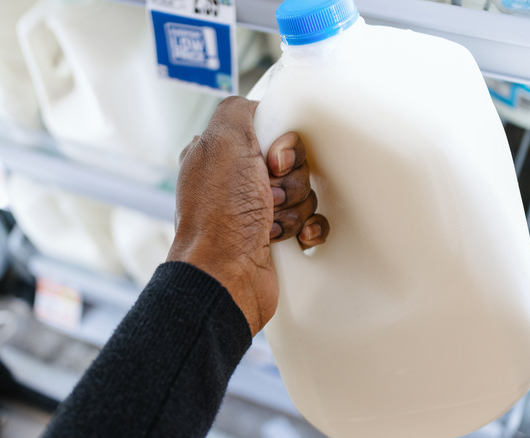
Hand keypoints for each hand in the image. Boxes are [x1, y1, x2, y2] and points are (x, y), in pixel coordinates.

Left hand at [167, 96, 328, 334]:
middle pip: (292, 164)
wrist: (226, 275)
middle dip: (289, 180)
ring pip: (303, 192)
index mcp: (220, 155)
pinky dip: (307, 228)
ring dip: (295, 207)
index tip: (273, 160)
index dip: (281, 146)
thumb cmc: (220, 217)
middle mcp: (235, 182)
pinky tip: (293, 235)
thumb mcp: (223, 142)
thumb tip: (256, 107)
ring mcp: (254, 211)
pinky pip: (310, 221)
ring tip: (269, 220)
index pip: (271, 132)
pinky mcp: (273, 238)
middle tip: (268, 194)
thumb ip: (238, 110)